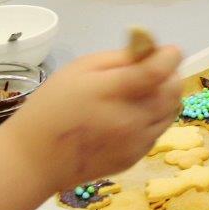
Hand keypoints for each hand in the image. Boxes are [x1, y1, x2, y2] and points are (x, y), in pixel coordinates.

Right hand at [0, 46, 182, 191]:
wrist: (36, 159)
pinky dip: (152, 119)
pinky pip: (158, 131)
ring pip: (170, 111)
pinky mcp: (136, 158)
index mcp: (112, 92)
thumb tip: (151, 50)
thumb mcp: (80, 69)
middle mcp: (130, 119)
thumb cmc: (53, 106)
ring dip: (164, 98)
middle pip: (173, 91)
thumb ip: (119, 59)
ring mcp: (136, 142)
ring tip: (139, 94)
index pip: (157, 72)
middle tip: (152, 72)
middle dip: (169, 76)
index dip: (170, 57)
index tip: (168, 51)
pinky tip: (129, 117)